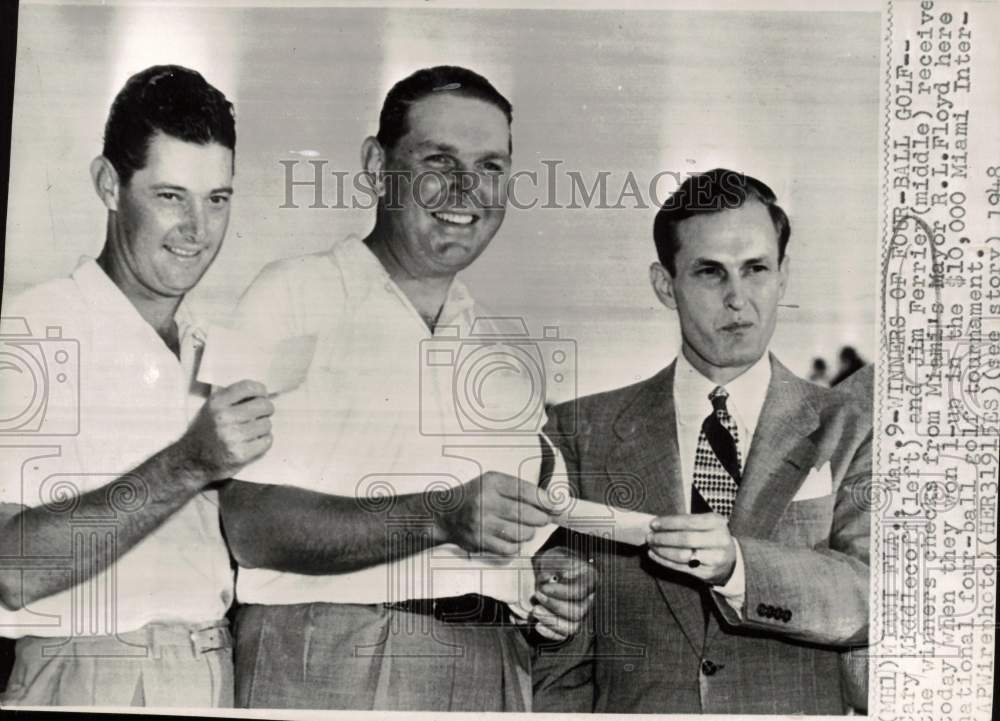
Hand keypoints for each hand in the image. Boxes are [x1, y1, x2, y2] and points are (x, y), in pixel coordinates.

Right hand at [170, 379, 273, 486]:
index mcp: (216, 403)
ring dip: (264, 427)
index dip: (261, 390)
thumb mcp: (211, 409)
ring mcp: (232, 437)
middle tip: (263, 414)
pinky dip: (264, 441)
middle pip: (262, 405)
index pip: (248, 388)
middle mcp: (224, 418)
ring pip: (266, 424)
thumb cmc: (205, 433)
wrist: (190, 460)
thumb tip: (261, 393)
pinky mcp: (240, 454)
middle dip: (267, 409)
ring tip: (254, 431)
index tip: (263, 395)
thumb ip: (231, 399)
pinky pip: (266, 441)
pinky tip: (255, 441)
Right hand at [434, 472, 556, 555]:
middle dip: (540, 518)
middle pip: (525, 514)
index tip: (556, 506)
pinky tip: (512, 539)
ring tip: (525, 529)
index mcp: (491, 482)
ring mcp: (481, 523)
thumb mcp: (493, 482)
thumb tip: (549, 502)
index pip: (524, 491)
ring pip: (520, 533)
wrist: (446, 514)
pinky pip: (509, 548)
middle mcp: (485, 501)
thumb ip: (519, 489)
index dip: (544, 500)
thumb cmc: (475, 496)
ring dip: (528, 533)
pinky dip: (516, 545)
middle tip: (543, 519)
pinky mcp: (479, 541)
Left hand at [530, 547, 595, 640]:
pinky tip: (537, 624)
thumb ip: (554, 564)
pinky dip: (549, 632)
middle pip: (577, 612)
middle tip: (537, 595)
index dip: (561, 592)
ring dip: (551, 621)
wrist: (547, 572)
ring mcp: (579, 614)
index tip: (543, 587)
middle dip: (554, 606)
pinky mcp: (568, 625)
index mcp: (589, 579)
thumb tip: (551, 578)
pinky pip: (563, 636)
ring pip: (572, 627)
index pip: (579, 591)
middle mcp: (588, 599)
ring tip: (535, 611)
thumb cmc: (552, 563)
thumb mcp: (554, 556)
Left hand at [647, 513, 736, 584]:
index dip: (669, 523)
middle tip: (649, 536)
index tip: (653, 524)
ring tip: (651, 545)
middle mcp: (719, 540)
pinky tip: (654, 555)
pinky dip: (664, 561)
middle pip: (685, 539)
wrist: (730, 560)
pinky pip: (681, 568)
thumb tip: (658, 524)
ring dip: (662, 551)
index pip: (689, 521)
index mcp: (717, 522)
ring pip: (682, 556)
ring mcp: (715, 559)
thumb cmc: (711, 536)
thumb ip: (685, 521)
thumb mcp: (705, 523)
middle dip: (663, 538)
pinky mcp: (707, 573)